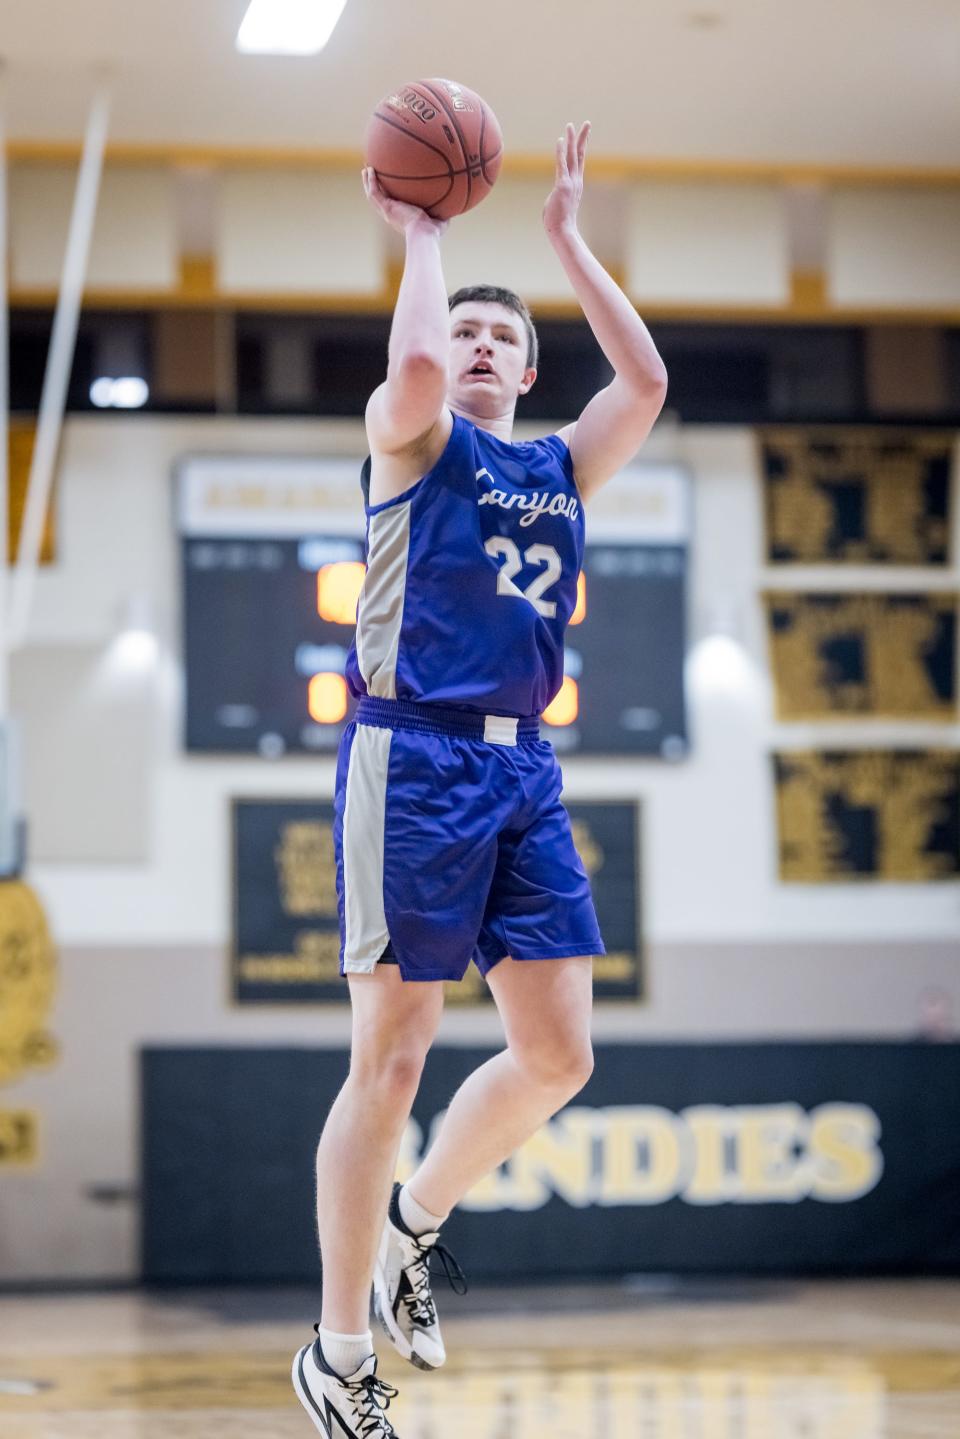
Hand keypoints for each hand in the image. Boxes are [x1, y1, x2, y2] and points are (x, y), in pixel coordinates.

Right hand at [362, 167, 448, 237]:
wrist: (424, 234)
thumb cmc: (433, 232)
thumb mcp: (441, 219)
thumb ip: (444, 210)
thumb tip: (455, 204)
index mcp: (401, 216)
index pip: (393, 204)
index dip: (390, 196)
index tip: (390, 187)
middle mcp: (392, 214)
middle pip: (379, 199)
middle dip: (375, 187)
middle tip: (373, 175)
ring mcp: (387, 211)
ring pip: (373, 195)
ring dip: (368, 182)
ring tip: (366, 169)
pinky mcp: (386, 207)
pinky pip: (374, 192)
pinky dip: (371, 181)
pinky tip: (370, 169)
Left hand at [543, 121, 589, 239]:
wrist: (562, 231)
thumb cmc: (559, 221)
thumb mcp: (559, 203)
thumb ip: (559, 194)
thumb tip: (556, 196)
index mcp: (576, 183)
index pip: (580, 161)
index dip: (582, 145)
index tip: (584, 134)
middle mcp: (576, 180)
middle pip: (580, 154)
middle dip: (582, 137)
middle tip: (586, 122)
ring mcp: (570, 182)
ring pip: (572, 156)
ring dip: (571, 139)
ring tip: (570, 125)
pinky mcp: (562, 185)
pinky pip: (561, 164)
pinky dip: (561, 151)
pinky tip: (560, 140)